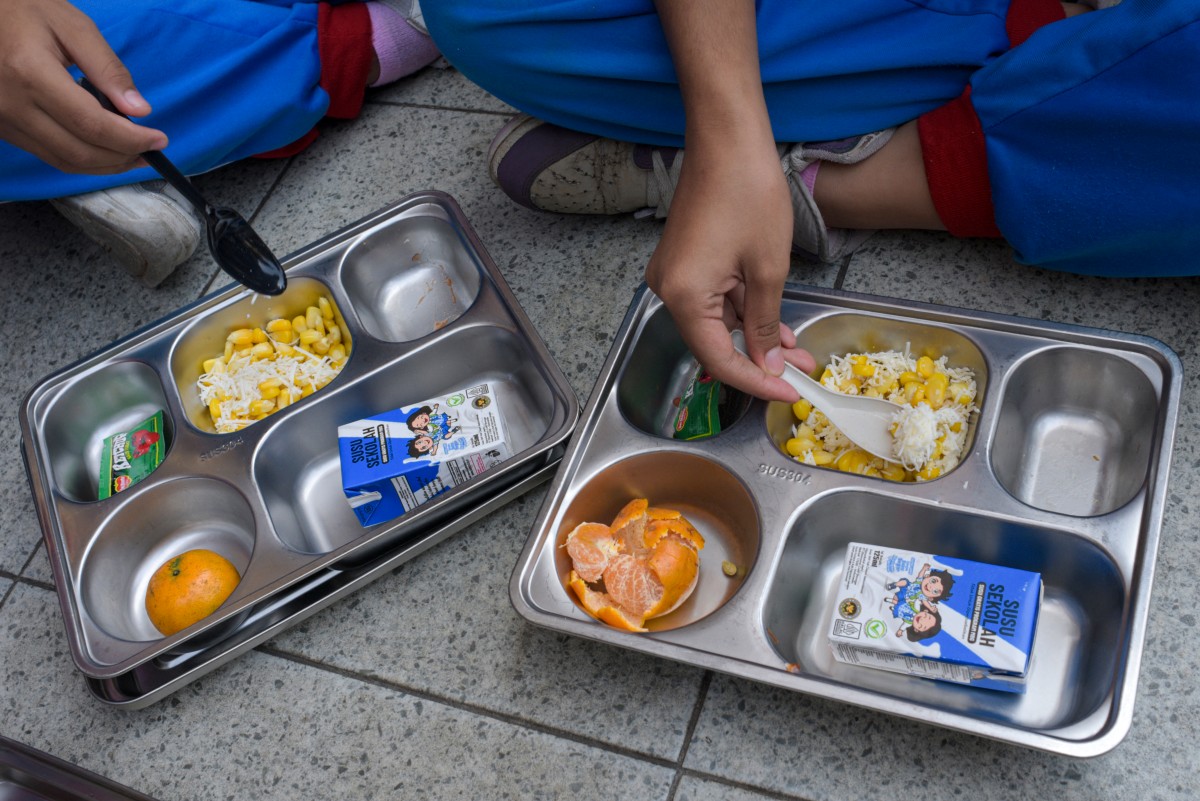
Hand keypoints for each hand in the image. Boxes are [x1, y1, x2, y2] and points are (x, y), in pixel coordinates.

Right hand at [0, 0, 166, 173]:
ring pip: (65, 161)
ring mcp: (4, 120)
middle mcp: (13, 104)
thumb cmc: (24, 10)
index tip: (159, 139)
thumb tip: (139, 110)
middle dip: (123, 156)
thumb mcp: (72, 26)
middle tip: (151, 150)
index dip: (131, 139)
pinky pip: (49, 155)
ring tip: (134, 155)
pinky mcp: (3, 127)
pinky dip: (83, 160)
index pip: (92, 124)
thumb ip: (108, 68)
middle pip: (80, 151)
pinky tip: (105, 150)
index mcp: (30, 73)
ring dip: (105, 165)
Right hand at [648, 0, 814, 401]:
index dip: (756, 381)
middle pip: (714, 343)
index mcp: (681, 296)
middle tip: (801, 374)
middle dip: (760, 360)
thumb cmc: (747, 192)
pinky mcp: (685, 261)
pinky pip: (714, 299)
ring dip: (756, 336)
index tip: (789, 394)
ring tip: (798, 350)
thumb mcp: (767, 268)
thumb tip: (769, 363)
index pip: (718, 359)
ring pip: (717, 322)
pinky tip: (775, 324)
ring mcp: (674, 274)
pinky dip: (744, 312)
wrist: (727, 137)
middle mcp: (667, 290)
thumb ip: (764, 323)